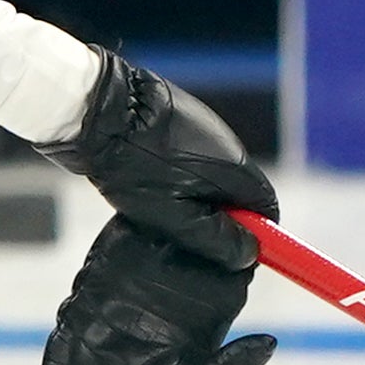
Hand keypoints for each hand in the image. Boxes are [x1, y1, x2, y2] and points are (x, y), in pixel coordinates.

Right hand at [0, 214, 275, 364]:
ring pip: (153, 244)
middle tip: (210, 198)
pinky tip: (134, 211)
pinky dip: (123, 230)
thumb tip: (271, 342)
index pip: (226, 280)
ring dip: (163, 220)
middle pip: (192, 252)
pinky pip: (111, 251)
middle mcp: (168, 303)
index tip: (249, 232)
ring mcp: (129, 291)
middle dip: (202, 226)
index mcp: (199, 326)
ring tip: (173, 194)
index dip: (238, 254)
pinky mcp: (94, 288)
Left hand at [37, 45, 277, 269]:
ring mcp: (205, 128)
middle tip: (184, 233)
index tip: (226, 251)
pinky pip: (190, 156)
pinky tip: (147, 180)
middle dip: (218, 217)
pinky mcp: (181, 119)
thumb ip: (215, 238)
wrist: (98, 111)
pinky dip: (177, 173)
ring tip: (157, 205)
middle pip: (239, 193)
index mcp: (237, 168)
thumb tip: (250, 253)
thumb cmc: (134, 165)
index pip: (266, 208)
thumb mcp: (174, 215)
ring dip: (194, 194)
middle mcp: (229, 144)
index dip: (251, 234)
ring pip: (211, 175)